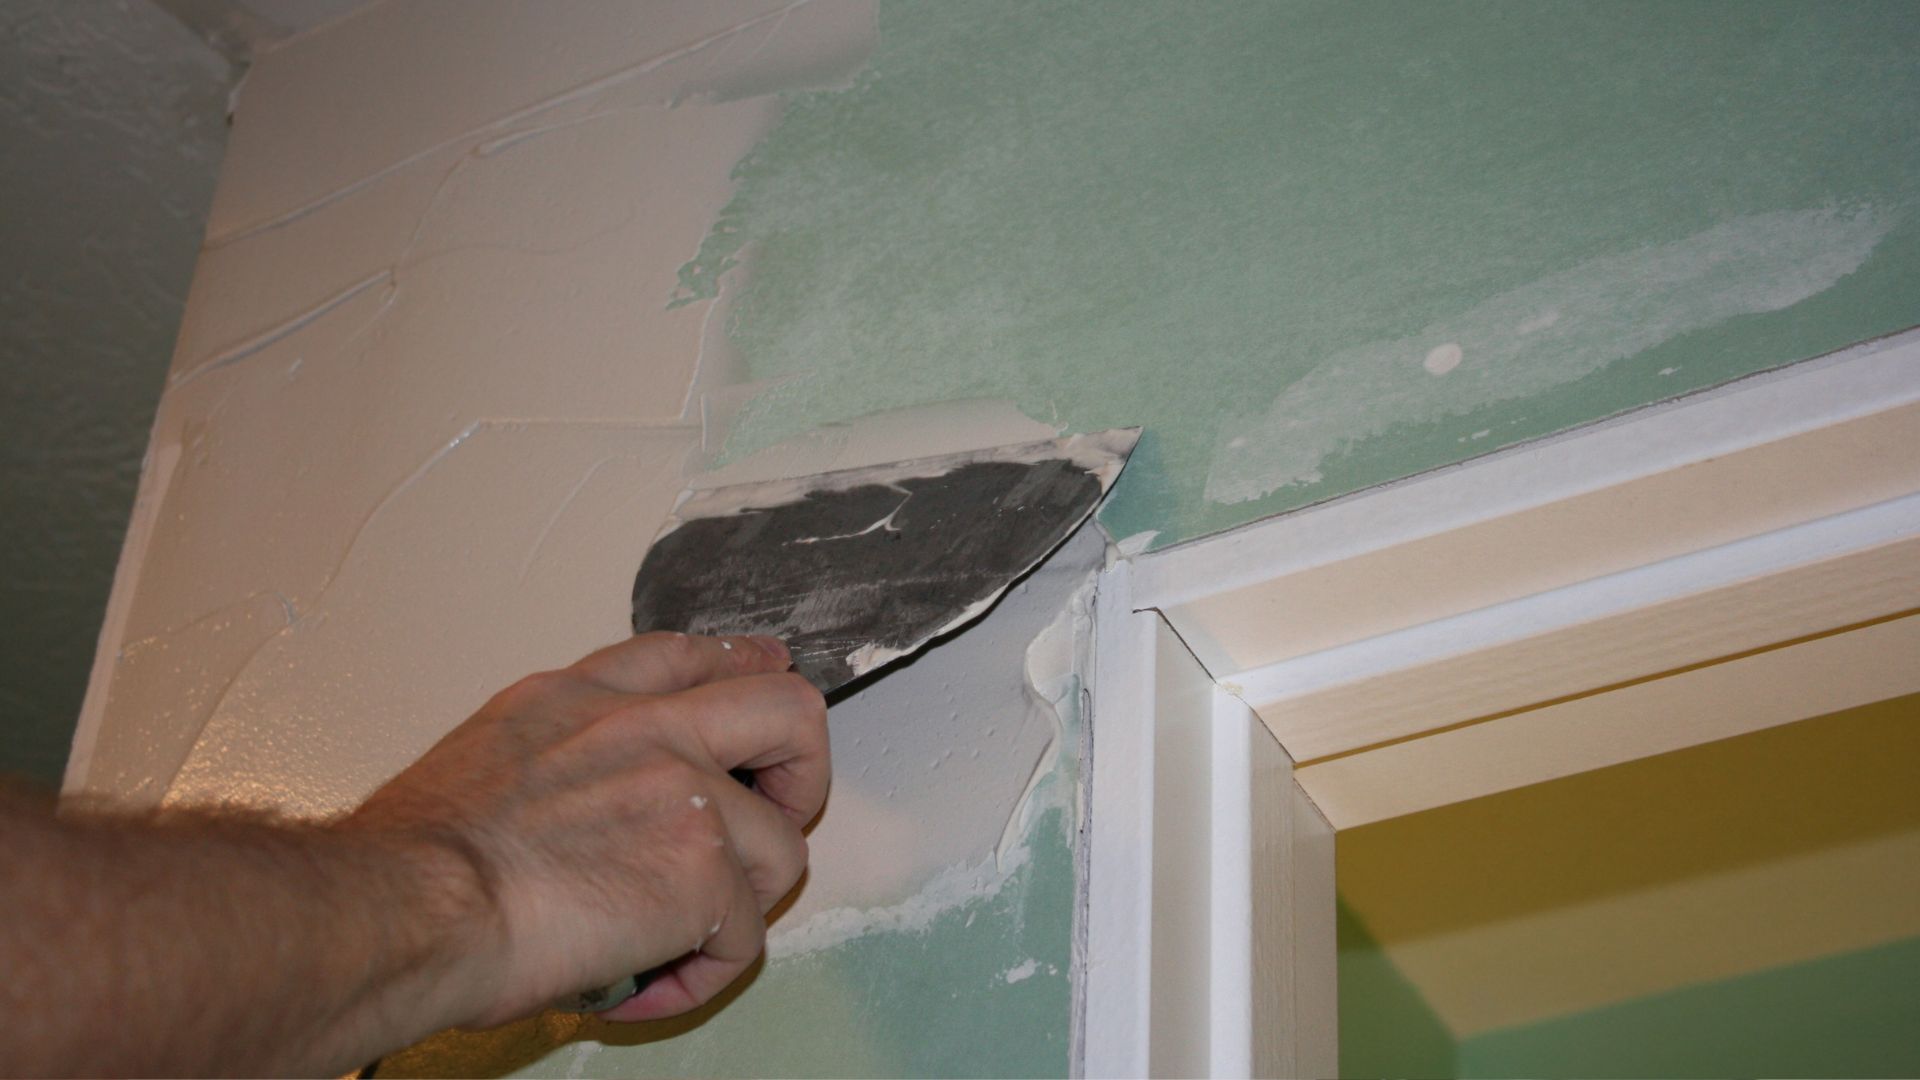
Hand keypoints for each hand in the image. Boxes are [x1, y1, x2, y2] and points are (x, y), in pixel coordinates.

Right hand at [343, 632, 828, 1026]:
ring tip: (679, 938)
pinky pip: (743, 938)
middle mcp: (645, 727)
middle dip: (804, 772)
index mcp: (583, 698)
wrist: (406, 905)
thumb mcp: (487, 753)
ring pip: (781, 847)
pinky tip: (648, 983)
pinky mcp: (703, 869)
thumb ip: (560, 755)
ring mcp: (685, 790)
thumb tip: (583, 807)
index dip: (745, 667)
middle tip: (775, 821)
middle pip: (789, 709)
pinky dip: (702, 974)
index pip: (691, 657)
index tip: (768, 674)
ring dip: (740, 904)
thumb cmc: (413, 859)